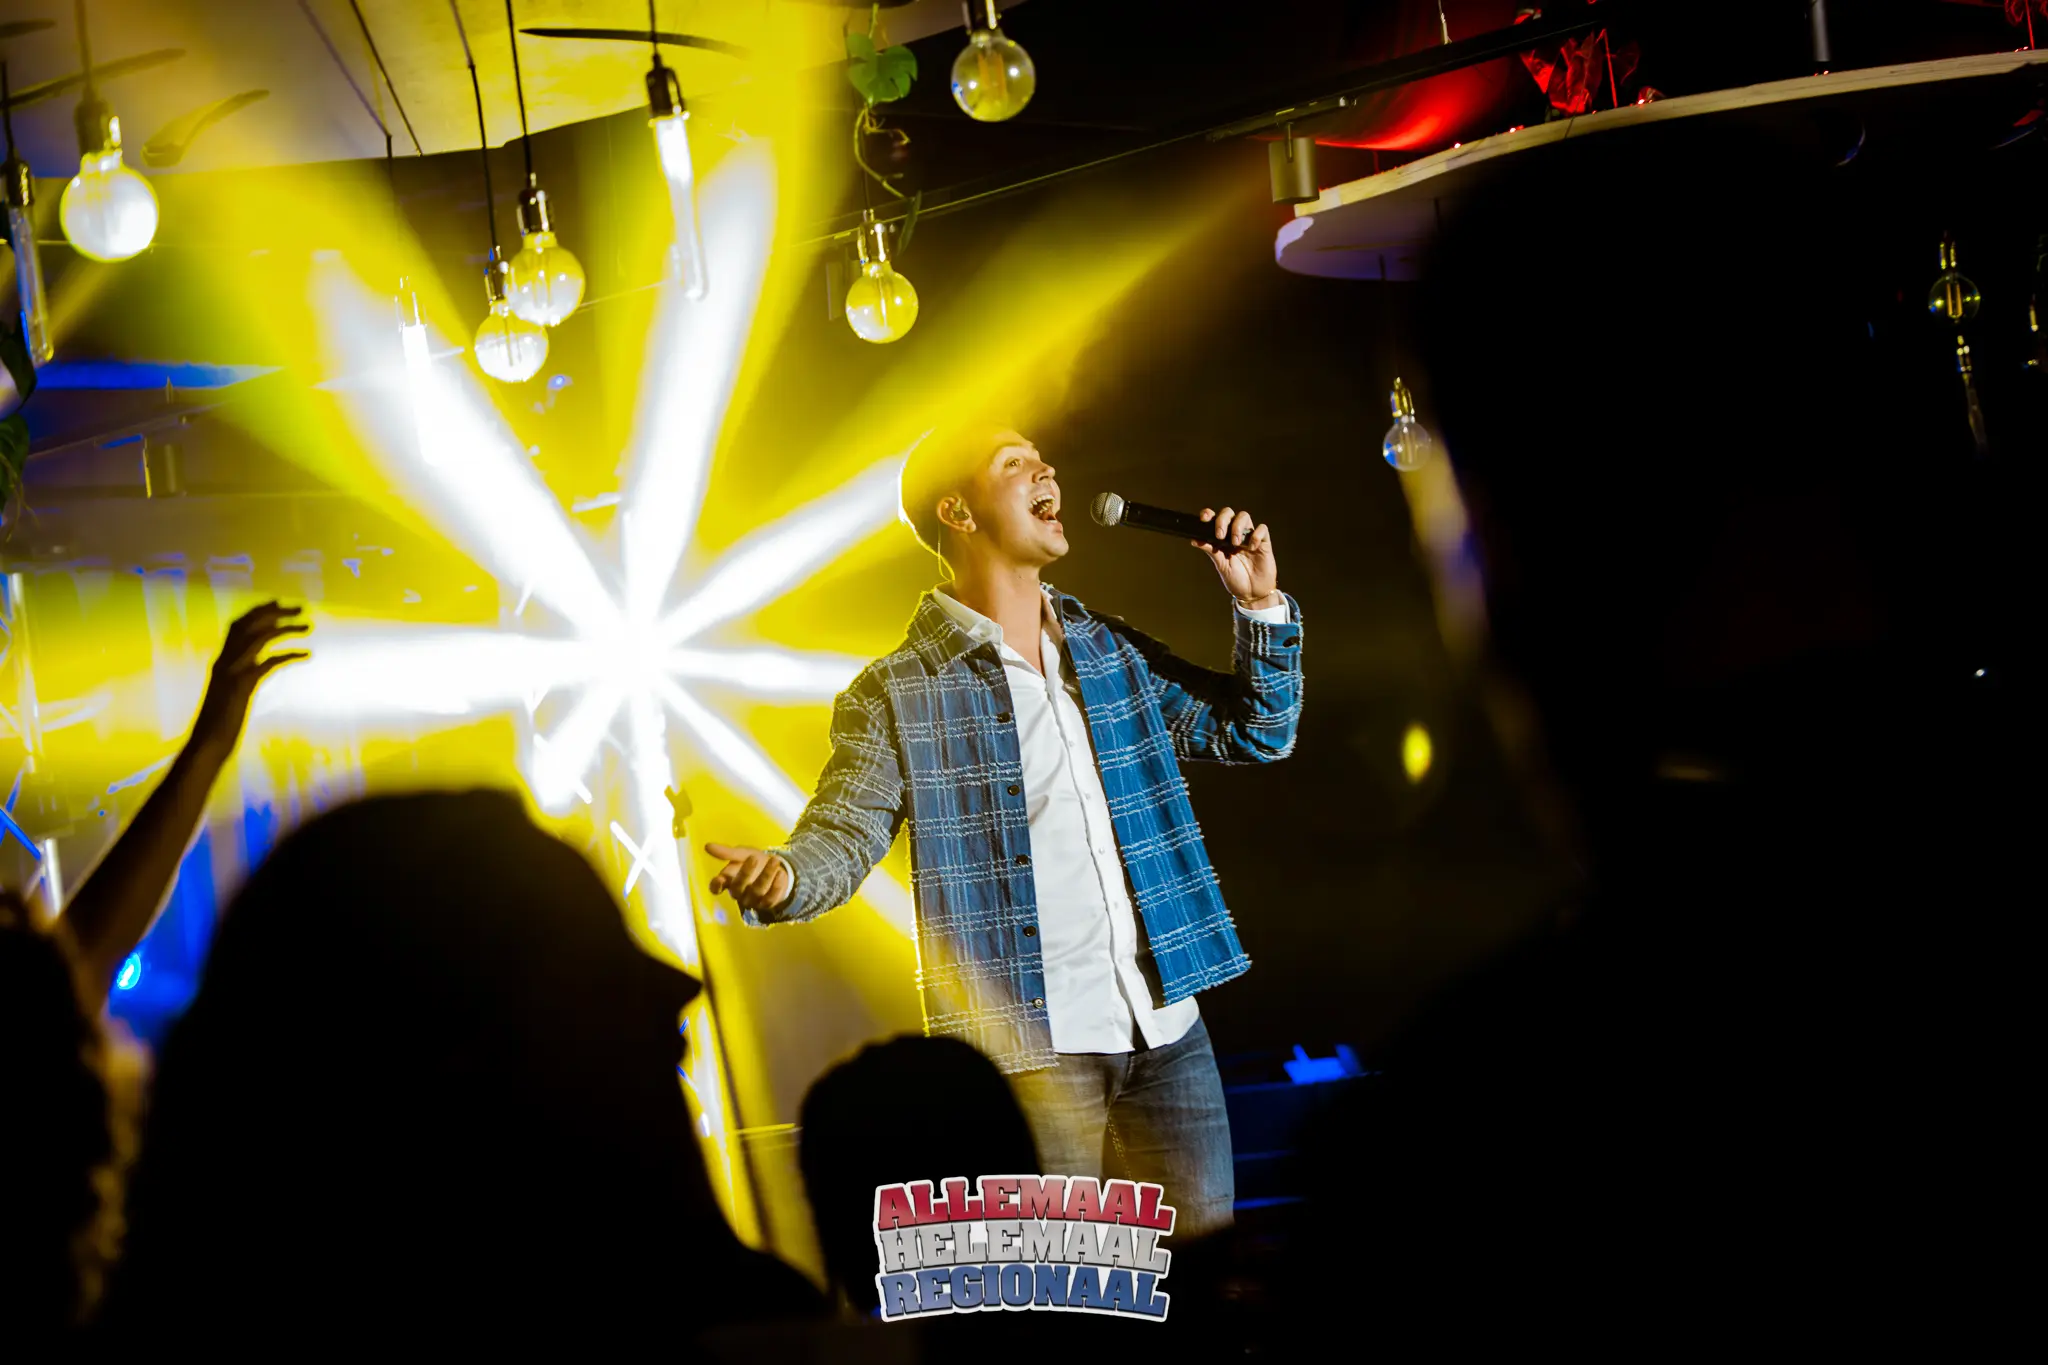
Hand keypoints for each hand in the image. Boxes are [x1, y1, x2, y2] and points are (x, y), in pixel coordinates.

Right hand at [192, 602, 309, 757]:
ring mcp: (232, 672)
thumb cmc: (220, 724)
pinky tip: (307, 654)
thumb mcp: (231, 695)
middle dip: (275, 612)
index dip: (257, 612)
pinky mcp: (242, 686)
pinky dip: (289, 654)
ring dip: (286, 628)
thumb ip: (240, 678)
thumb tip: (255, 669)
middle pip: (249, 625)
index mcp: (221, 661)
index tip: (278, 602)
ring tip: (309, 626)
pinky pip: (268, 662)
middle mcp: (224, 661)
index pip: (237, 626)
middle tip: (300, 608)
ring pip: (259, 638)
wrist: (206, 745)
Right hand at [704, 843, 792, 912]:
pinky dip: (776, 887)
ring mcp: (752, 900)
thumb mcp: (742, 853)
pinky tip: (781, 874)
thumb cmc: (754, 860)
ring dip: (766, 876)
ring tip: (774, 860)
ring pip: (756, 892)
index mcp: (727, 880)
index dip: (716, 885)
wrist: (776, 867)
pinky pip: (770, 899)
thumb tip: (707, 846)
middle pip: (738, 887)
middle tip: (753, 857)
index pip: (716, 887)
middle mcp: (738, 893)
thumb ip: (727, 852)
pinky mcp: (766, 904)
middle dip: (745, 872)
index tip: (719, 879)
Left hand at [1191, 507, 1280, 609]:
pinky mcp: (1263, 543)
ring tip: (1235, 543)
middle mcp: (1235, 534)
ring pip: (1244, 516)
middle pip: (1229, 513)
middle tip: (1220, 535)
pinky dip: (1256, 535)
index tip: (1204, 518)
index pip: (1215, 519)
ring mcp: (1249, 537)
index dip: (1209, 514)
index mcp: (1222, 538)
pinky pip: (1262, 529)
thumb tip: (1195, 540)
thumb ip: (1211, 551)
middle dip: (1223, 520)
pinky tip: (1252, 548)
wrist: (1252, 594)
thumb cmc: (1236, 579)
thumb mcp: (1221, 566)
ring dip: (1237, 526)